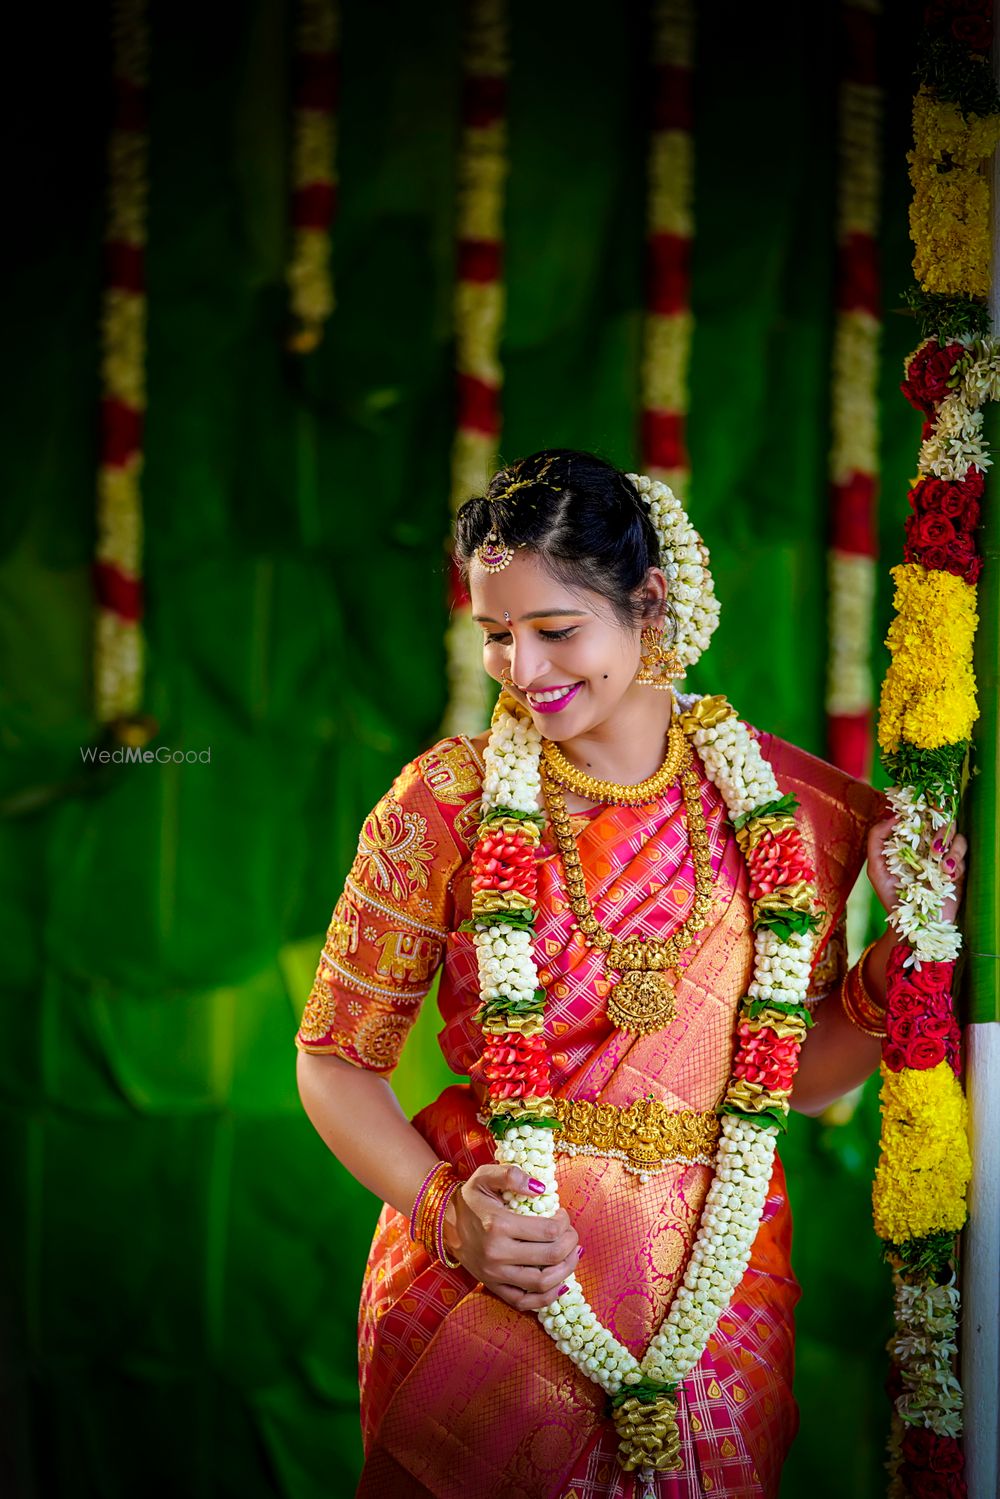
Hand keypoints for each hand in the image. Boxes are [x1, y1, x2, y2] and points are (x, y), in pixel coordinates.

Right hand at [444, 1163, 580, 1310]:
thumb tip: (540, 1188)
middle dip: (570, 1243)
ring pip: (543, 1283)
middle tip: (571, 1233)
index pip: (548, 1231)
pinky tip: (560, 1282)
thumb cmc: (470, 1198)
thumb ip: (510, 1175)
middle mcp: (497, 1254)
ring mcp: (495, 1275)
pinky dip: (548, 1297)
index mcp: (498, 1225)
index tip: (562, 1214)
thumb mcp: (485, 1176)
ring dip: (566, 1269)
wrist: (445, 1223)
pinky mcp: (493, 1287)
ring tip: (572, 1254)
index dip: (564, 1223)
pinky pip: (526, 1302)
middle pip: (550, 1256)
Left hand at [866, 815, 967, 922]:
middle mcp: (928, 846)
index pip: (921, 817)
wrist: (912, 926)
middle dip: (943, 830)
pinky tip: (947, 877)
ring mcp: (944, 858)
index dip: (926, 808)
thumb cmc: (891, 897)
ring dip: (953, 847)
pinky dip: (957, 864)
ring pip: (958, 838)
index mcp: (909, 842)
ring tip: (942, 865)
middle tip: (936, 846)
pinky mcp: (957, 872)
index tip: (928, 807)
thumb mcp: (876, 868)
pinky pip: (964, 859)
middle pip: (944, 822)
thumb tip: (892, 818)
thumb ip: (876, 840)